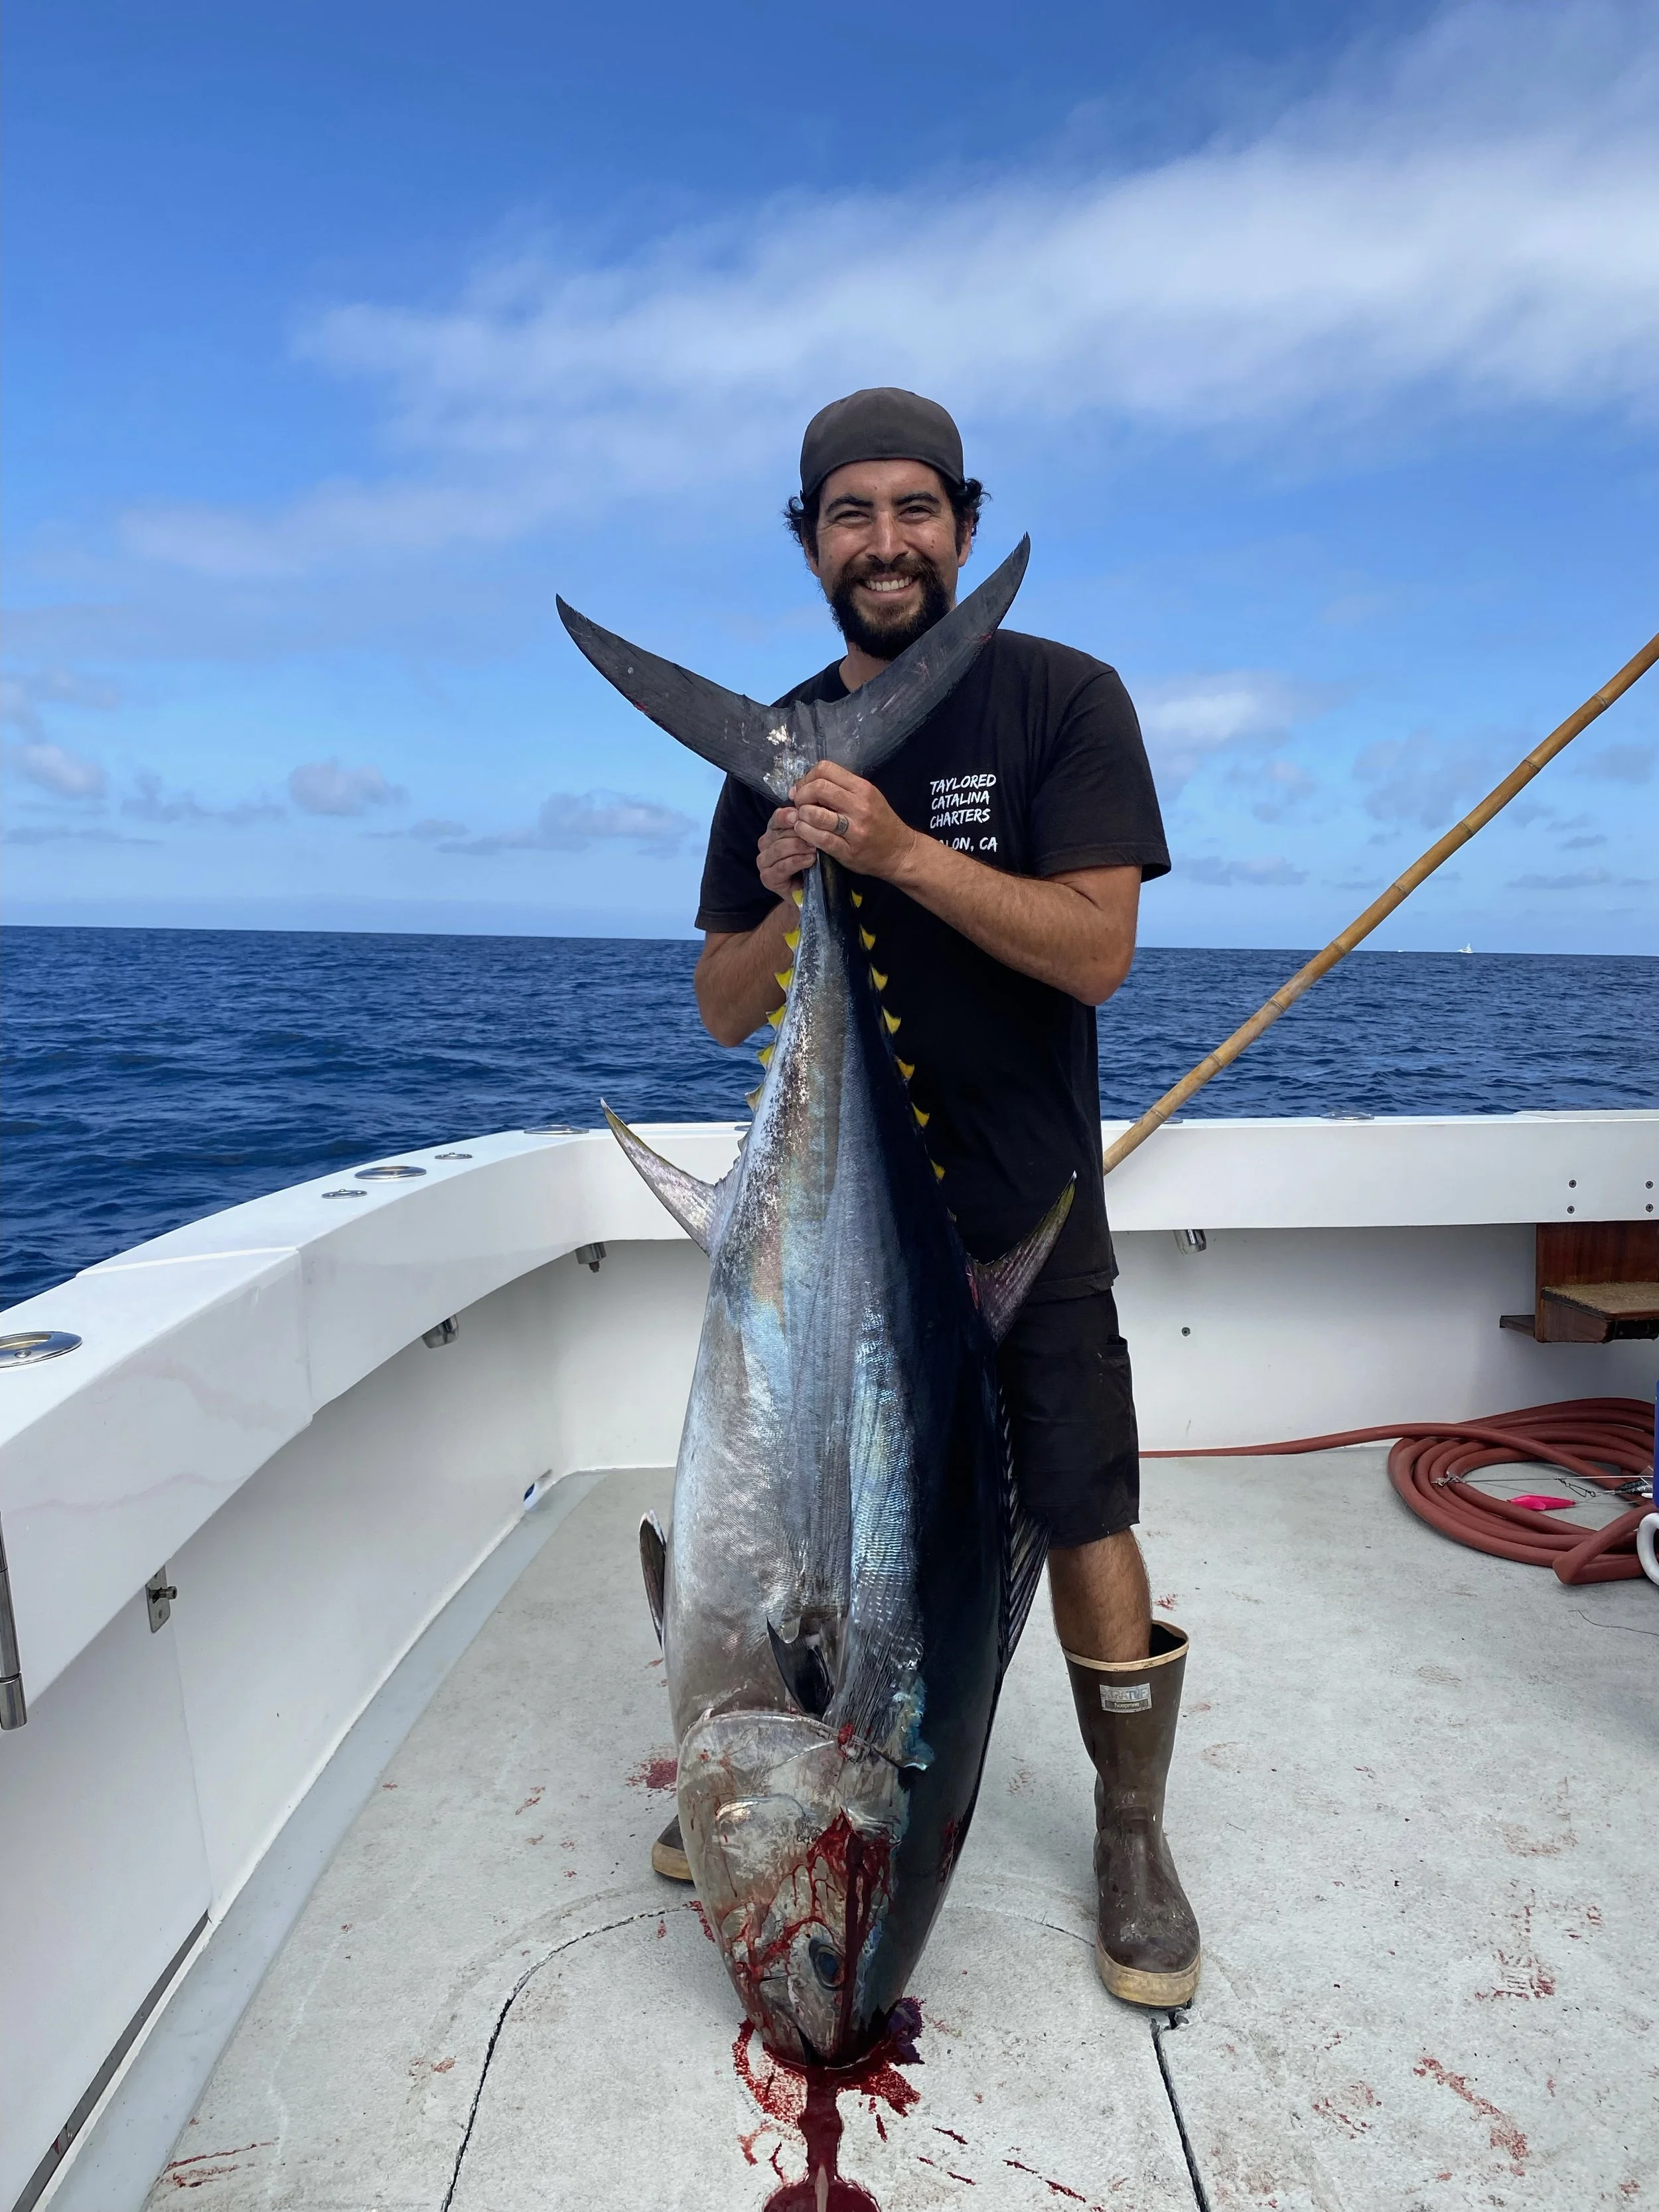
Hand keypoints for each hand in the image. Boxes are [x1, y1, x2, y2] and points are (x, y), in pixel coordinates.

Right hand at [757, 808, 816, 898]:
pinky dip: (797, 862)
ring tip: (816, 849)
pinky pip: (782, 866)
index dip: (789, 815)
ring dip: (800, 847)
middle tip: (818, 834)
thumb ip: (808, 824)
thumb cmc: (812, 863)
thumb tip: (807, 806)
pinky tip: (811, 860)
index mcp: (773, 831)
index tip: (802, 814)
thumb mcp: (812, 840)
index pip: (777, 817)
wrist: (811, 892)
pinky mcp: (768, 878)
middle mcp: (765, 844)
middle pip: (779, 833)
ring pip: (780, 848)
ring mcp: (764, 862)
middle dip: (800, 833)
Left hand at [788, 761, 920, 882]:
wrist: (900, 851)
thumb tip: (803, 785)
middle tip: (799, 805)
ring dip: (801, 815)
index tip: (803, 789)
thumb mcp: (868, 797)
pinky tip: (804, 832)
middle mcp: (860, 806)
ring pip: (815, 814)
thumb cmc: (880, 822)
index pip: (826, 769)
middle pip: (818, 788)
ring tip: (802, 819)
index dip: (807, 777)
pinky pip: (819, 838)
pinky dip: (805, 833)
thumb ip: (840, 788)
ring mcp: (855, 830)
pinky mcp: (848, 850)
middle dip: (801, 795)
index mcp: (863, 788)